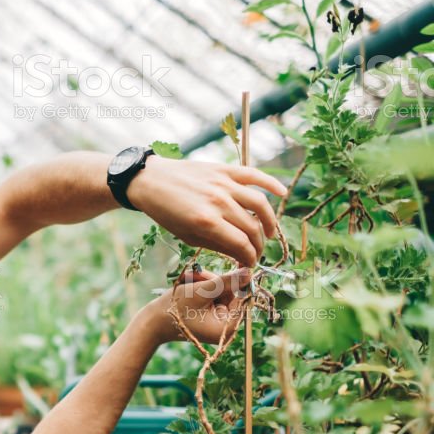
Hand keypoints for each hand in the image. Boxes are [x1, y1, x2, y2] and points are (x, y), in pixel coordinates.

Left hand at [127, 156, 286, 267]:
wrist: (150, 181)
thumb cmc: (166, 212)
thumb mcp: (186, 235)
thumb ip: (216, 244)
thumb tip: (241, 255)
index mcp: (206, 222)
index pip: (241, 245)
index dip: (250, 258)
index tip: (250, 264)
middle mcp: (218, 202)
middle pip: (252, 227)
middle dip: (258, 245)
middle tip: (256, 252)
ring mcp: (223, 183)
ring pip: (259, 204)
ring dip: (269, 221)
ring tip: (268, 233)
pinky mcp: (225, 169)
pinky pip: (254, 175)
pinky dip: (271, 183)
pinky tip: (282, 193)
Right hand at [140, 268, 250, 344]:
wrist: (153, 322)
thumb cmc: (176, 308)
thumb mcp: (202, 291)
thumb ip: (227, 281)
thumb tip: (250, 272)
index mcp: (229, 326)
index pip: (243, 297)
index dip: (235, 280)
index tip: (228, 266)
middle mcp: (227, 326)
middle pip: (231, 293)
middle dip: (213, 281)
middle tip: (195, 276)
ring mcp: (218, 320)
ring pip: (221, 291)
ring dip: (205, 282)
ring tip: (187, 280)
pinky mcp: (210, 315)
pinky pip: (213, 295)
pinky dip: (201, 287)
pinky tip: (188, 285)